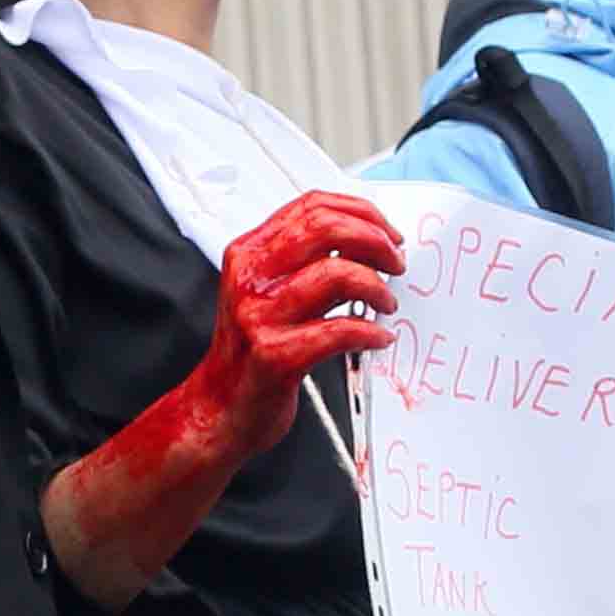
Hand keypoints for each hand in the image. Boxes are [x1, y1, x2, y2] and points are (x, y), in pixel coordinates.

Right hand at [43, 191, 400, 606]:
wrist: (219, 410)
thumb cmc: (250, 352)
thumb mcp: (264, 292)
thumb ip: (302, 262)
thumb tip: (366, 241)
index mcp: (248, 253)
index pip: (310, 206)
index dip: (360, 212)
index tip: (387, 232)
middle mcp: (249, 278)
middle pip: (325, 228)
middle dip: (375, 240)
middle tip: (396, 263)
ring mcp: (259, 316)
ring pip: (337, 274)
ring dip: (377, 287)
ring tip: (386, 305)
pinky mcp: (276, 356)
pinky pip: (339, 331)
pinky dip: (370, 332)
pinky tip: (378, 338)